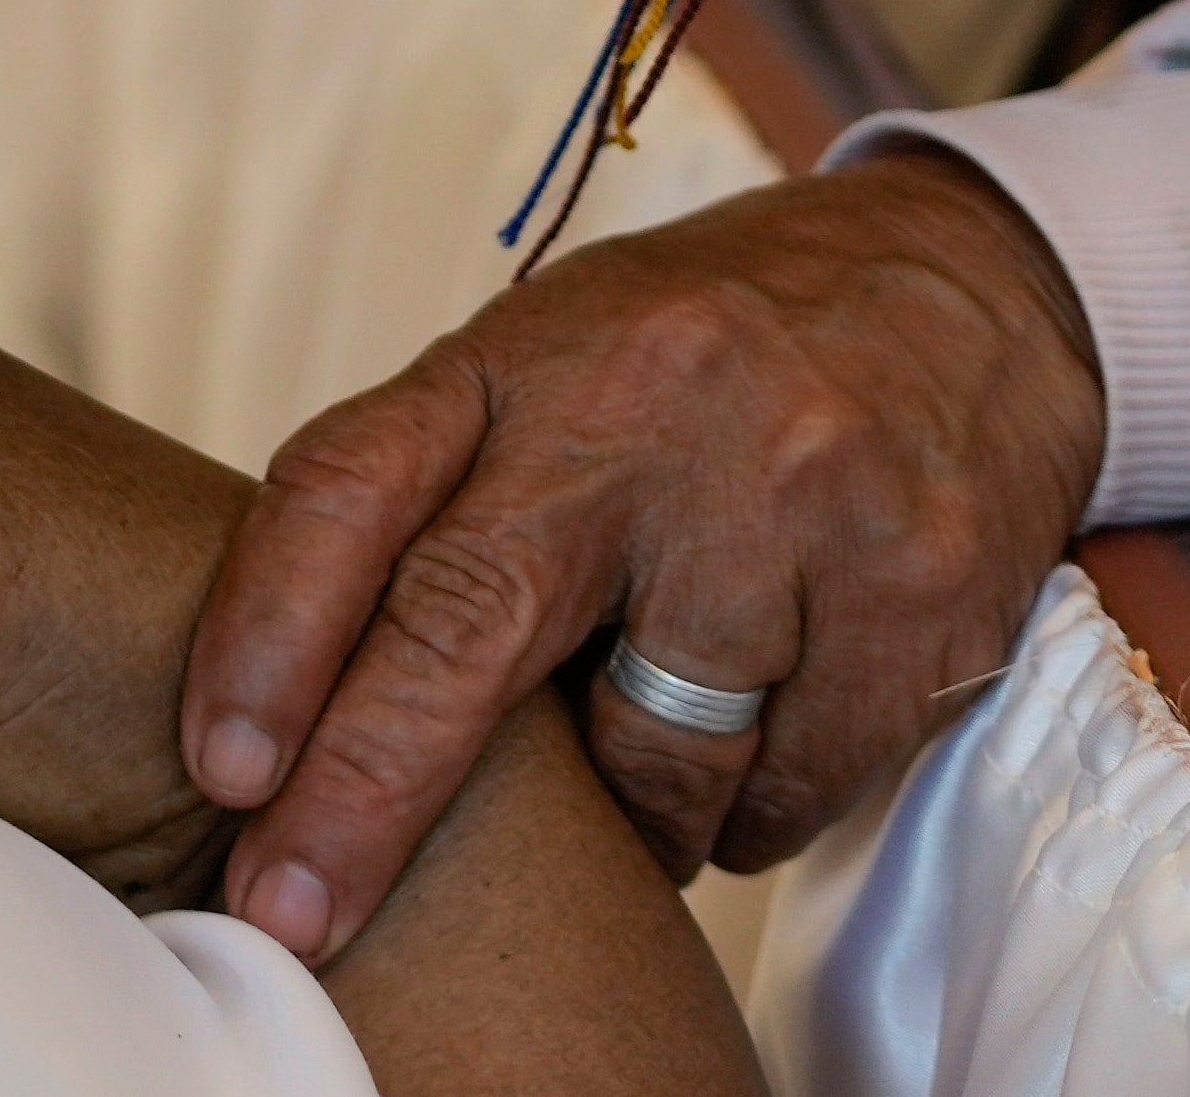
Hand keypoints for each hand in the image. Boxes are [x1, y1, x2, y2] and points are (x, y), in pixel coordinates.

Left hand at [184, 155, 1100, 948]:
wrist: (966, 287)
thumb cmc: (707, 358)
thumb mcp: (551, 368)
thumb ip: (447, 504)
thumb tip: (310, 720)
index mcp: (525, 356)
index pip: (354, 481)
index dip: (266, 628)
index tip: (222, 761)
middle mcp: (650, 408)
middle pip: (469, 621)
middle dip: (366, 790)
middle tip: (293, 903)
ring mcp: (792, 496)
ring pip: (652, 758)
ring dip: (627, 811)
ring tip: (647, 739)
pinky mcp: (916, 588)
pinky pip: (786, 791)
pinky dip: (753, 803)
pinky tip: (769, 719)